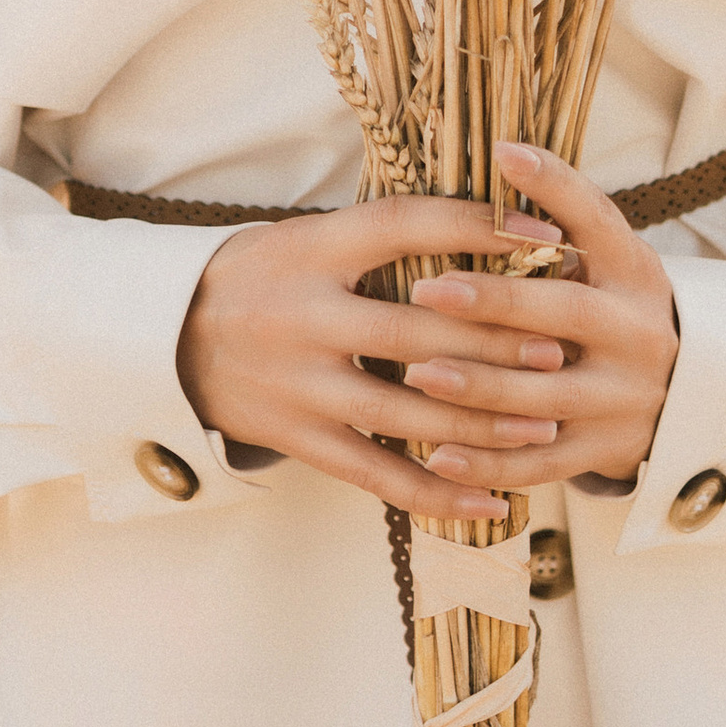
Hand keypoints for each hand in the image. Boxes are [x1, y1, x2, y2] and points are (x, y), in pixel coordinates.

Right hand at [177, 193, 573, 521]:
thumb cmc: (261, 277)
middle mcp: (304, 317)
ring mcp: (300, 384)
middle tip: (559, 349)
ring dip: (481, 423)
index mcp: (311, 250)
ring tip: (543, 425)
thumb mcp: (306, 238)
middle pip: (416, 332)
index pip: (406, 225)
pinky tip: (490, 500)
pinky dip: (437, 493)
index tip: (548, 234)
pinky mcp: (298, 438)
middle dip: (496, 343)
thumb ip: (379, 239)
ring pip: (406, 411)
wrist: (166, 338)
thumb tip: (489, 225)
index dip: (479, 226)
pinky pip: (377, 474)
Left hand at [400, 142, 680, 496]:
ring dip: (476, 388)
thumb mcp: (611, 259)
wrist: (688, 393)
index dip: (556, 186)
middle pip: (566, 316)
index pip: (600, 220)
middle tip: (427, 288)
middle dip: (495, 302)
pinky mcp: (602, 453)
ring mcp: (621, 401)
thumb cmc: (617, 307)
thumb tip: (499, 151)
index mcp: (635, 274)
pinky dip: (484, 461)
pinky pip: (537, 465)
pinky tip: (431, 452)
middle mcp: (637, 335)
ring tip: (415, 372)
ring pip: (542, 399)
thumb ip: (566, 216)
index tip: (503, 153)